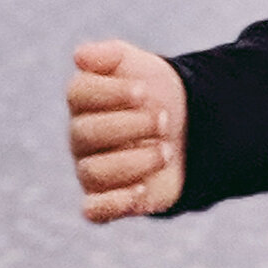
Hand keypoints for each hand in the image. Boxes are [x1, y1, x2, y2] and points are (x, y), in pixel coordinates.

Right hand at [66, 40, 186, 223]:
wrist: (188, 129)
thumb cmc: (156, 95)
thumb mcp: (139, 65)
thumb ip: (109, 56)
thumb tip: (81, 56)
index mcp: (84, 101)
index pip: (78, 93)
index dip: (111, 92)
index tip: (143, 91)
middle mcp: (82, 137)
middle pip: (86, 133)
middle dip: (132, 125)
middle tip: (163, 120)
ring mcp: (92, 169)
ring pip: (94, 171)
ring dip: (136, 160)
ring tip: (166, 151)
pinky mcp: (109, 200)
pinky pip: (94, 211)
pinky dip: (114, 203)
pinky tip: (142, 189)